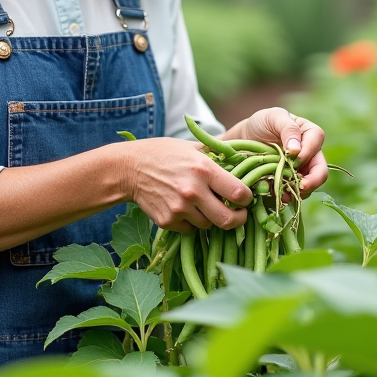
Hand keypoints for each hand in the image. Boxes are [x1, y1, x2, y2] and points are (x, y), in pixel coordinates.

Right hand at [116, 138, 252, 232]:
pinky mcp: (167, 221)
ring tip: (203, 205)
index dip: (247, 198)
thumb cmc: (163, 153)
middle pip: (228, 219)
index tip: (245, 198)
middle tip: (238, 215)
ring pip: (208, 225)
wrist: (129, 168)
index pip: (239, 193)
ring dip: (211, 218)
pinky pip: (190, 229)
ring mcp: (179, 209)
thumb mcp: (192, 147)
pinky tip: (185, 208)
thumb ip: (217, 155)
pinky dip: (192, 222)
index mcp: (203, 169)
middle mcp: (193, 191)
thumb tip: (243, 158)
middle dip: (238, 219)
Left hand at [225, 107, 327, 198]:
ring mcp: (300, 170)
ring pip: (309, 186)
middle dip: (313, 180)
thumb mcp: (274, 117)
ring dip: (298, 191)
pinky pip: (293, 193)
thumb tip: (297, 150)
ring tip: (285, 193)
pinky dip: (287, 197)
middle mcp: (310, 154)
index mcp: (310, 134)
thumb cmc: (262, 123)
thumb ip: (288, 129)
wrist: (245, 139)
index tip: (293, 158)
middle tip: (301, 186)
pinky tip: (278, 196)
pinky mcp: (290, 183)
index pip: (316, 143)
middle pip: (320, 170)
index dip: (307, 152)